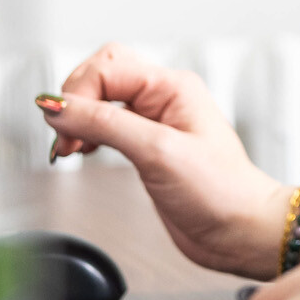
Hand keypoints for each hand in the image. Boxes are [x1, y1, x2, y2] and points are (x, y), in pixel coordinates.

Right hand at [38, 43, 289, 277]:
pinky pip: (108, 123)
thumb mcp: (158, 152)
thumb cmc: (220, 192)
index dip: (77, 95)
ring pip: (102, 98)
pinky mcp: (148, 146)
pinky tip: (85, 150)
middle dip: (75, 100)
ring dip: (79, 117)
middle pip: (102, 73)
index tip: (63, 129)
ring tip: (71, 146)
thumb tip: (58, 107)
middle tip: (66, 138)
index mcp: (171, 87)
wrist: (240, 231)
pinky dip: (88, 132)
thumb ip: (106, 124)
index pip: (107, 68)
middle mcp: (163, 98)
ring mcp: (156, 121)